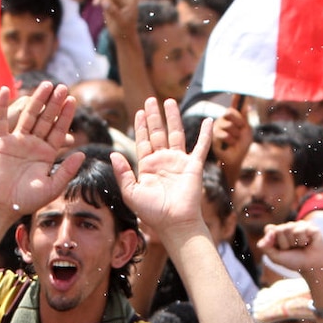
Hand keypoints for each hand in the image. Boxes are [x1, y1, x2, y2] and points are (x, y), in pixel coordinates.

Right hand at [0, 82, 83, 215]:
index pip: (59, 131)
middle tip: (63, 87)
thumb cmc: (26, 200)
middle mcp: (33, 145)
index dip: (66, 116)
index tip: (73, 100)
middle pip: (46, 119)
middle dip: (54, 103)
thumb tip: (82, 153)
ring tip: (46, 85)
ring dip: (36, 100)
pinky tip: (4, 90)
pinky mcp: (0, 142)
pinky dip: (1, 106)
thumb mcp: (52, 187)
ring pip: (28, 116)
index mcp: (46, 154)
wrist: (0, 206)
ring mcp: (17, 141)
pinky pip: (0, 121)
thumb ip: (67, 170)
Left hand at [111, 97, 211, 235]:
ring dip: (173, 118)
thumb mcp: (131, 192)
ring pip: (176, 134)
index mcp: (147, 167)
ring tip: (169, 101)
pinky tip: (209, 121)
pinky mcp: (194, 166)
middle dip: (154, 116)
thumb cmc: (152, 212)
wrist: (174, 222)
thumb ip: (122, 173)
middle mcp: (163, 161)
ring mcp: (179, 162)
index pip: (143, 141)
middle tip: (150, 99)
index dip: (141, 126)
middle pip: (157, 133)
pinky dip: (205, 134)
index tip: (139, 111)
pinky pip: (201, 146)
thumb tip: (113, 153)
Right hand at [211, 95, 250, 168]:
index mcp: (232, 118)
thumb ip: (244, 117)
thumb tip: (247, 103)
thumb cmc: (241, 146)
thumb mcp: (246, 130)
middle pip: (229, 112)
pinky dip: (231, 141)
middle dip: (238, 122)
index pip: (234, 105)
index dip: (237, 97)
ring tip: (234, 141)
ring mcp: (216, 128)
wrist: (236, 159)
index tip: (240, 89)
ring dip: (236, 135)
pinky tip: (229, 145)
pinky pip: (224, 134)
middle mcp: (223, 120)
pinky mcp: (212, 137)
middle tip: (240, 130)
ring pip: (228, 125)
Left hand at [257, 220, 322, 274]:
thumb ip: (265, 247)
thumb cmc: (293, 261)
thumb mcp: (275, 257)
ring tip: (300, 246)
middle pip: (278, 229)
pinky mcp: (310, 227)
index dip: (272, 240)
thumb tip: (266, 235)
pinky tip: (308, 243)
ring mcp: (300, 226)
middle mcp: (289, 226)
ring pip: (288, 229)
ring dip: (294, 243)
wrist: (311, 267)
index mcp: (279, 232)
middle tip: (292, 249)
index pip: (269, 229)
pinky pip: (300, 230)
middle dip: (284, 243)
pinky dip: (302, 241)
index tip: (280, 249)